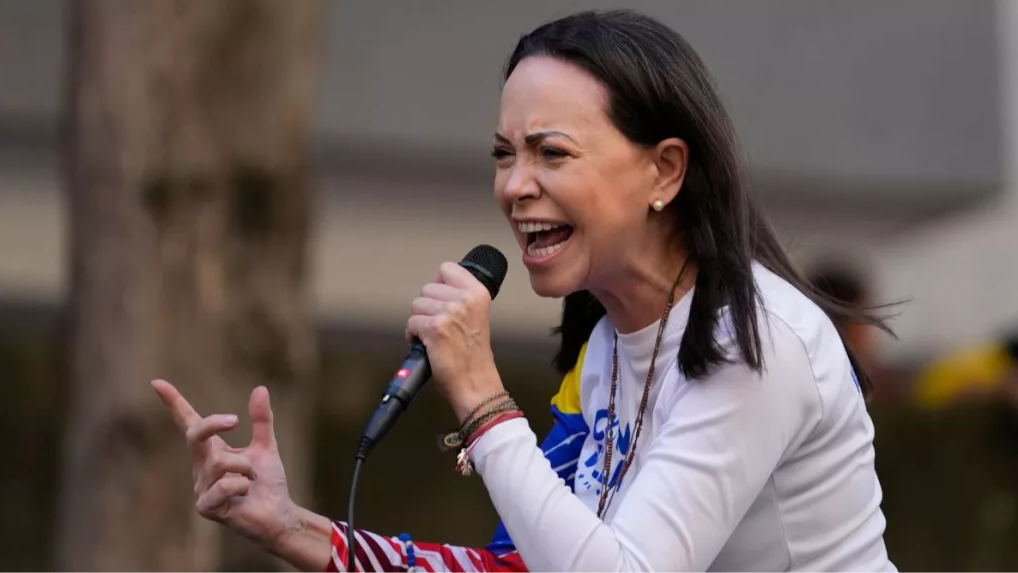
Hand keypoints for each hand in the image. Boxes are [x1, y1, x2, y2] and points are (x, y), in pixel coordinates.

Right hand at [152, 379, 295, 551]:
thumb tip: (260, 388)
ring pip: (221, 461)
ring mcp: (201, 487)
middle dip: (213, 424)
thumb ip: (261, 420)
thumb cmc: (267, 482)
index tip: (157, 382)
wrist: (278, 514)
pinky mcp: (206, 507)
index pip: (189, 423)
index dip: (174, 403)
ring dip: (245, 466)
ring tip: (251, 480)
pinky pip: (225, 484)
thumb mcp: (266, 446)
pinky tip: (245, 494)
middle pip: (195, 435)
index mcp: (212, 450)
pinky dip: (243, 484)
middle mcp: (201, 466)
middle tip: (234, 420)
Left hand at [407, 262, 504, 422]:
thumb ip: (461, 298)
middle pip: (427, 288)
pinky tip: (426, 345)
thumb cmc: (473, 356)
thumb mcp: (477, 316)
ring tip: (433, 336)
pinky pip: (411, 323)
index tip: (441, 299)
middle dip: (427, 307)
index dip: (439, 284)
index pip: (447, 268)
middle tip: (439, 326)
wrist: (475, 384)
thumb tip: (436, 287)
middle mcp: (465, 300)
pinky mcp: (434, 328)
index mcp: (478, 294)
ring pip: (416, 305)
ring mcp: (449, 313)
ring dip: (419, 322)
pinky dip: (413, 336)